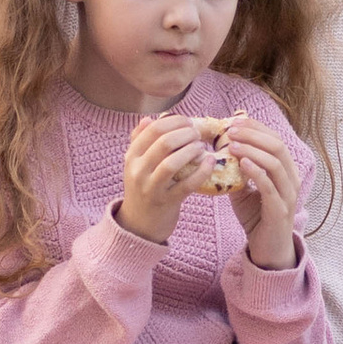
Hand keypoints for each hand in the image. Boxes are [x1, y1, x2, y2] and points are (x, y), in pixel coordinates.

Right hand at [116, 114, 213, 246]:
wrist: (139, 224)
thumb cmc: (143, 187)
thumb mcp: (136, 164)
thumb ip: (139, 140)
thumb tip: (148, 118)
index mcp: (132, 156)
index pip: (153, 129)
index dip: (175, 121)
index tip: (188, 122)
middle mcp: (139, 171)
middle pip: (164, 143)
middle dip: (186, 134)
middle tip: (197, 134)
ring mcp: (152, 188)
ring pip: (173, 163)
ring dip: (192, 150)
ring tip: (201, 147)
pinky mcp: (167, 202)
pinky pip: (188, 184)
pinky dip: (202, 171)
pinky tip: (210, 162)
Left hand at [218, 118, 301, 269]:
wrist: (267, 249)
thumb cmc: (257, 218)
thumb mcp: (244, 190)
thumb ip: (236, 171)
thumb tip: (218, 151)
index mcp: (286, 170)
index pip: (275, 139)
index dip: (256, 127)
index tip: (234, 120)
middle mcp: (292, 179)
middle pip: (277, 146)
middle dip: (253, 134)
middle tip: (230, 129)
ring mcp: (288, 194)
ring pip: (275, 162)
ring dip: (251, 150)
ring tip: (230, 144)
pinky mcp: (280, 210)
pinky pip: (270, 186)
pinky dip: (255, 171)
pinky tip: (241, 163)